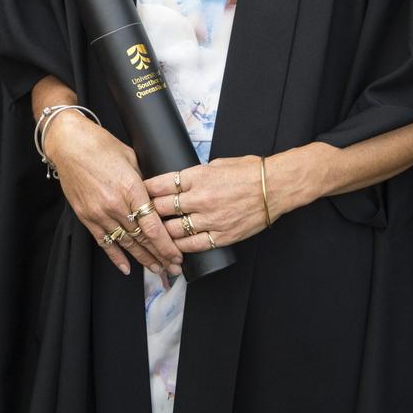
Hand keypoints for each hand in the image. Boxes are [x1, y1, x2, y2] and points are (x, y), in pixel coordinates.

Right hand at [45, 112, 182, 276]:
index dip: (166, 245)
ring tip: (157, 269)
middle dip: (160, 255)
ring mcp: (99, 213)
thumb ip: (143, 181)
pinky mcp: (86, 216)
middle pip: (141, 238)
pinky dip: (116, 256)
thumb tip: (154, 196)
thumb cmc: (100, 144)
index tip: (177, 255)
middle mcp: (115, 204)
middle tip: (173, 268)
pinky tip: (127, 267)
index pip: (152, 226)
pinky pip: (104, 241)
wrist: (68, 143)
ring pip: (125, 243)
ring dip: (142, 258)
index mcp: (131, 188)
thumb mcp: (130, 158)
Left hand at [146, 155, 267, 252]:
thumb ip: (196, 175)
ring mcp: (210, 219)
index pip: (161, 184)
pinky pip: (194, 245)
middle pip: (162, 208)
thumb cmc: (249, 171)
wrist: (275, 186)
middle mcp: (200, 198)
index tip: (137, 193)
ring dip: (160, 233)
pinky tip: (172, 248)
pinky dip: (180, 247)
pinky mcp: (222, 235)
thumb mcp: (217, 164)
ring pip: (174, 230)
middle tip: (138, 216)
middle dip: (148, 212)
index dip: (146, 190)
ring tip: (151, 234)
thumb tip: (180, 182)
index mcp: (198, 176)